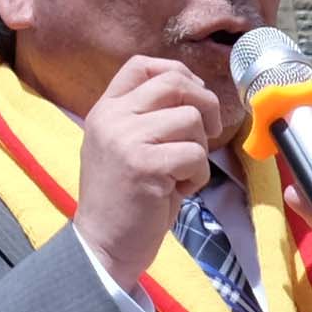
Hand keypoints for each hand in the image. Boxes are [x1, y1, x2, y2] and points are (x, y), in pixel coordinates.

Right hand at [69, 58, 229, 295]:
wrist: (102, 246)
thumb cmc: (124, 200)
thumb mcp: (124, 146)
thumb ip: (147, 117)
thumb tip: (195, 92)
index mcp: (105, 110)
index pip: (141, 65)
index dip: (177, 73)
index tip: (192, 98)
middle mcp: (112, 118)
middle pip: (174, 82)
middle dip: (205, 103)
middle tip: (208, 131)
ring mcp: (126, 140)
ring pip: (191, 119)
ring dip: (198, 149)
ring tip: (180, 174)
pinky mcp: (145, 165)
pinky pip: (194, 154)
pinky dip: (197, 176)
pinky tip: (177, 191)